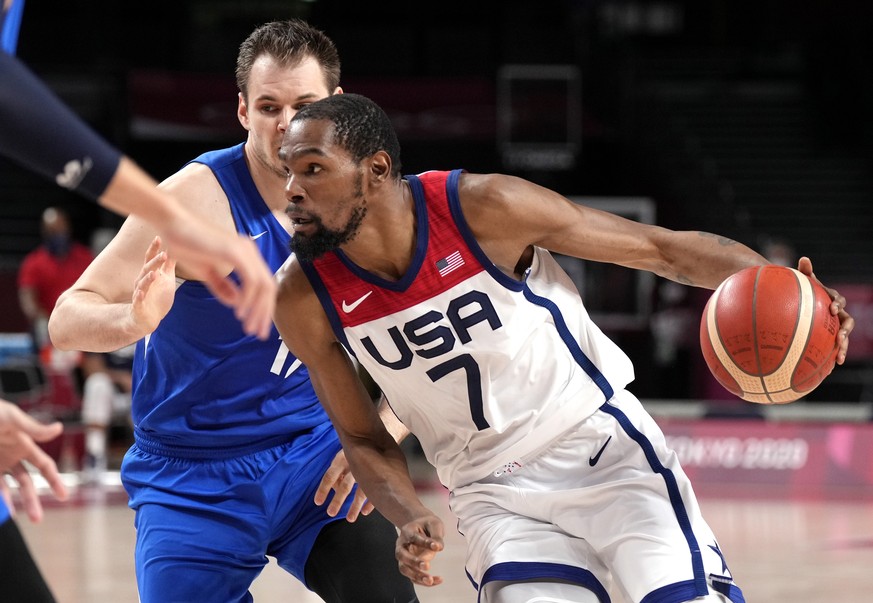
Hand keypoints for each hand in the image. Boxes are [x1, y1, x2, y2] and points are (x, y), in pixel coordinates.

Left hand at [0, 401, 67, 522]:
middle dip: (32, 501)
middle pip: (26, 484)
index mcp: (24, 445)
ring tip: (8, 517)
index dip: (55, 481)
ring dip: (9, 505)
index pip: (44, 466)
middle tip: (37, 519)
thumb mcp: (11, 417)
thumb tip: (59, 428)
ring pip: (5, 491)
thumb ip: (32, 428)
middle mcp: (11, 458)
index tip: (64, 496)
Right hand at [130, 237, 177, 332]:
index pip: (150, 259)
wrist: (148, 318)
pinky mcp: (139, 306)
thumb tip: (175, 249)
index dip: (154, 249)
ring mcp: (140, 293)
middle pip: (147, 269)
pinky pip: (138, 300)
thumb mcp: (166, 279)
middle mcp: (143, 281)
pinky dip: (139, 296)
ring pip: (142, 284)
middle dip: (155, 262)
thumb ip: (169, 265)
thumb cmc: (157, 296)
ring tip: (154, 273)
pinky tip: (140, 293)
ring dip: (148, 278)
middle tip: (164, 254)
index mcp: (150, 274)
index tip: (158, 238)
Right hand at [161, 226, 275, 340]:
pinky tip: (240, 312)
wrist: (171, 224)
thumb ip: (223, 287)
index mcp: (246, 255)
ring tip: (248, 326)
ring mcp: (245, 250)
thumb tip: (238, 304)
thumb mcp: (207, 272)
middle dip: (265, 313)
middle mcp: (250, 251)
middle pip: (269, 287)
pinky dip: (248, 298)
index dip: (264, 307)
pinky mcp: (235, 252)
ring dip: (258, 309)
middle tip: (258, 333)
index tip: (257, 326)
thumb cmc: (186, 245)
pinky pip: (251, 280)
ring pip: (263, 286)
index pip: (264, 285)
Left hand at [314, 449, 374, 520]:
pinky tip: (365, 512)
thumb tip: (334, 488)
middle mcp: (354, 464)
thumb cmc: (357, 447)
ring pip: (361, 491)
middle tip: (331, 513)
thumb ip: (339, 472)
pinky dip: (371, 502)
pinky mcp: (380, 473)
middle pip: (345, 485)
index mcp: (342, 458)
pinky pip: (375, 490)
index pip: (330, 475)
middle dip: (338, 500)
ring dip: (355, 506)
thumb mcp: (344, 455)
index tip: (318, 502)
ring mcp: (368, 469)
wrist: (378, 433)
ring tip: (350, 519)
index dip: (323, 489)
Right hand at [395, 514, 444, 586]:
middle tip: (427, 565)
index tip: (436, 546)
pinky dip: (423, 581)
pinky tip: (436, 581)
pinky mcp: (409, 566)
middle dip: (413, 562)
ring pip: (405, 569)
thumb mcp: (434, 524)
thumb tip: (438, 547)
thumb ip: (436, 535)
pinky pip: (413, 577)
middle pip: (402, 555)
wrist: (421, 527)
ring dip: (416, 576)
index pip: (413, 537)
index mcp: (407, 531)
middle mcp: (402, 545)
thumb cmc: (427, 525)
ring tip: (430, 580)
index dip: (424, 542)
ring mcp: (404, 557)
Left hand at [797, 256, 853, 363]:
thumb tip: (804, 258)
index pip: (838, 300)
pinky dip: (831, 357)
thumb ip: (804, 271)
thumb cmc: (802, 291)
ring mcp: (834, 326)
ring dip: (843, 348)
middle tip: (839, 338)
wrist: (800, 302)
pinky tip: (826, 370)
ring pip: (843, 338)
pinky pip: (832, 348)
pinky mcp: (829, 337)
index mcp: (831, 300)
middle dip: (845, 331)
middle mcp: (837, 314)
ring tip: (838, 358)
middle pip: (847, 322)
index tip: (832, 309)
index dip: (837, 304)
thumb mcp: (803, 281)